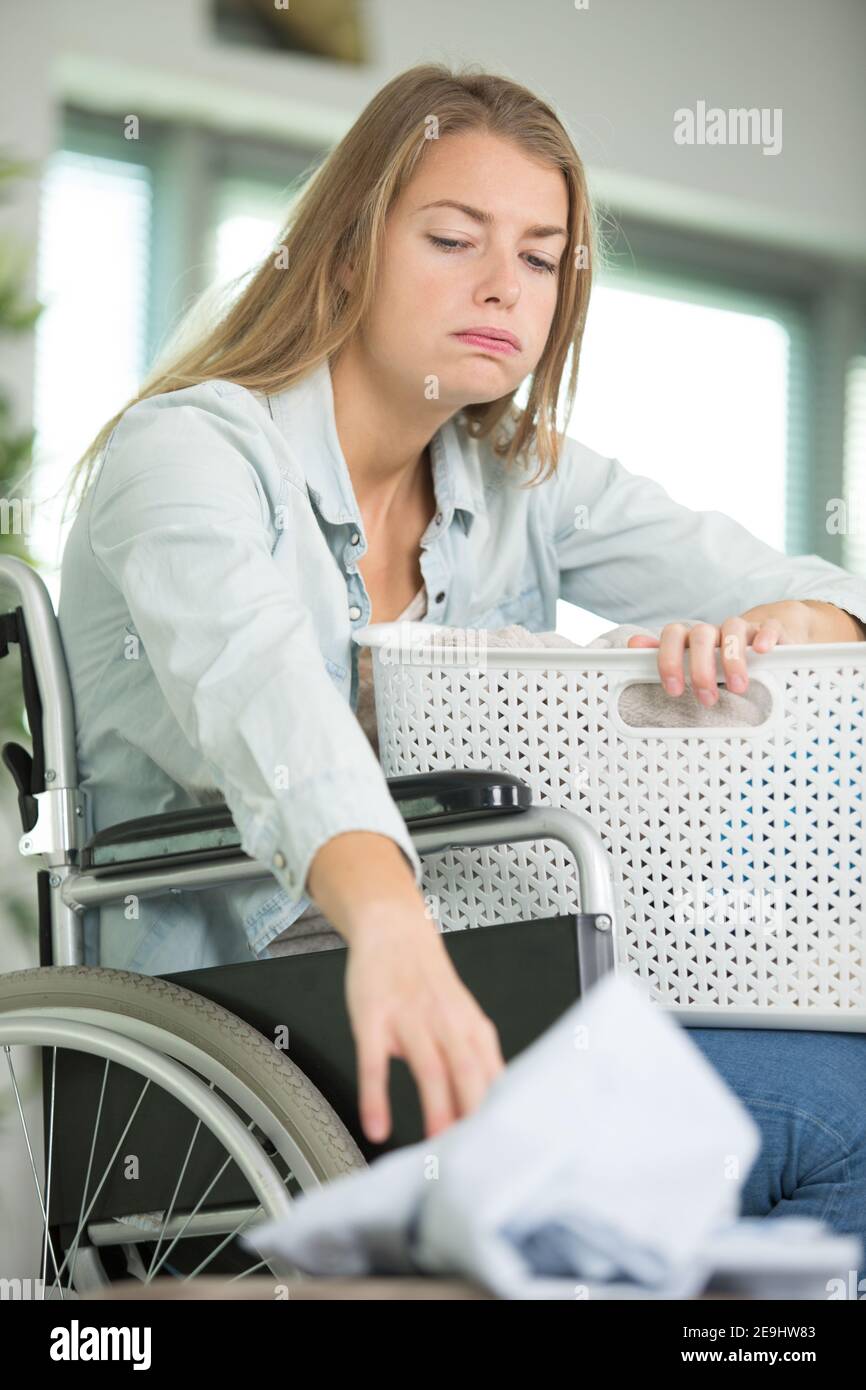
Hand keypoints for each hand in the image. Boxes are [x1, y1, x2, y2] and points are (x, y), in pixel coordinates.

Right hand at [344, 904, 505, 1142]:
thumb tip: (494, 1108)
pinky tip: (376, 1124)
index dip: (497, 1112)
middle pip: (468, 1072)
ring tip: (435, 1147)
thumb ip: (478, 1059)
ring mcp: (408, 1018)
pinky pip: (374, 1062)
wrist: (394, 930)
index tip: (500, 1146)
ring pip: (428, 1067)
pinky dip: (375, 1096)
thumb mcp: (463, 1016)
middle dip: (473, 1114)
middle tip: (474, 1155)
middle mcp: (445, 1022)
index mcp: (471, 1026)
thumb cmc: (428, 981)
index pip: (491, 1075)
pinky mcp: (373, 1018)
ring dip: (435, 1108)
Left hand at [625, 600, 814, 704]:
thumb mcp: (695, 661)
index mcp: (693, 638)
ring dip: (733, 658)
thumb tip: (632, 646)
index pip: (673, 636)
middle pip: (700, 634)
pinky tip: (763, 652)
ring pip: (733, 628)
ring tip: (737, 688)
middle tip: (706, 699)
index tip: (672, 690)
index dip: (669, 660)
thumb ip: (665, 655)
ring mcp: (744, 627)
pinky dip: (766, 636)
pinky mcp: (772, 629)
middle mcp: (715, 629)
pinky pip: (770, 626)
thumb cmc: (724, 656)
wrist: (767, 635)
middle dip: (701, 668)